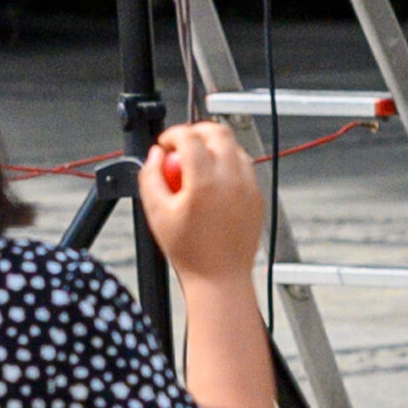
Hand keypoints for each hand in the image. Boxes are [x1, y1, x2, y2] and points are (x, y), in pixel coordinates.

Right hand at [140, 121, 264, 279]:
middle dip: (196, 130)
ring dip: (214, 146)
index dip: (172, 134)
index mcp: (205, 182)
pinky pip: (244, 166)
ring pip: (234, 146)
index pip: (189, 137)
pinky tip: (213, 182)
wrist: (220, 277)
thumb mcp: (156, 213)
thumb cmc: (188, 250)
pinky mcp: (257, 196)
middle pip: (218, 131)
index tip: (165, 143)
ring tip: (197, 164)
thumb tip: (155, 154)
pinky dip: (228, 165)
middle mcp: (232, 179)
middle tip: (181, 145)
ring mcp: (249, 186)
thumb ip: (150, 176)